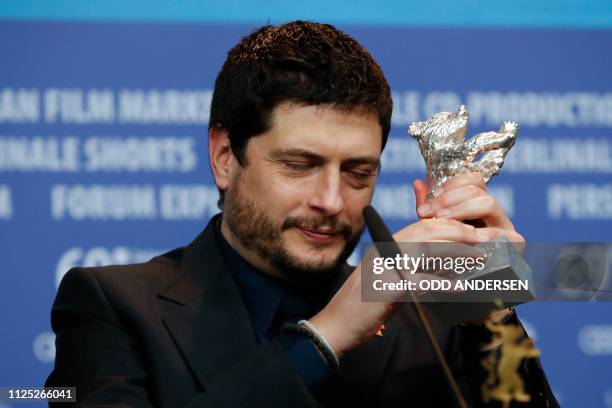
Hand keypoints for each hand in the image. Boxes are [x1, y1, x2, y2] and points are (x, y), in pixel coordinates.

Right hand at [310, 207, 489, 357]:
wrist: (335, 326)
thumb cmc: (361, 307)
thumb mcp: (388, 281)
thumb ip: (411, 271)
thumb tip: (443, 266)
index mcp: (384, 247)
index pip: (420, 226)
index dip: (448, 226)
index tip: (470, 233)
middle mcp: (384, 251)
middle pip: (425, 231)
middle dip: (457, 232)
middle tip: (480, 239)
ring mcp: (383, 267)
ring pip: (426, 249)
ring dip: (457, 253)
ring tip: (478, 258)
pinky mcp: (385, 288)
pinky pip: (420, 281)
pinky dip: (443, 284)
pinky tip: (461, 288)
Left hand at [413, 173, 523, 250]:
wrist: (464, 286)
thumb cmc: (449, 256)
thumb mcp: (437, 230)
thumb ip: (429, 208)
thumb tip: (418, 183)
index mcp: (479, 205)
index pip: (473, 180)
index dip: (451, 184)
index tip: (431, 199)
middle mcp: (495, 213)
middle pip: (477, 190)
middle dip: (449, 199)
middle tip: (429, 213)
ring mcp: (506, 226)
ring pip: (488, 203)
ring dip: (461, 210)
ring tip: (442, 222)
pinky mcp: (514, 244)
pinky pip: (500, 232)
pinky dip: (480, 234)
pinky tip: (463, 239)